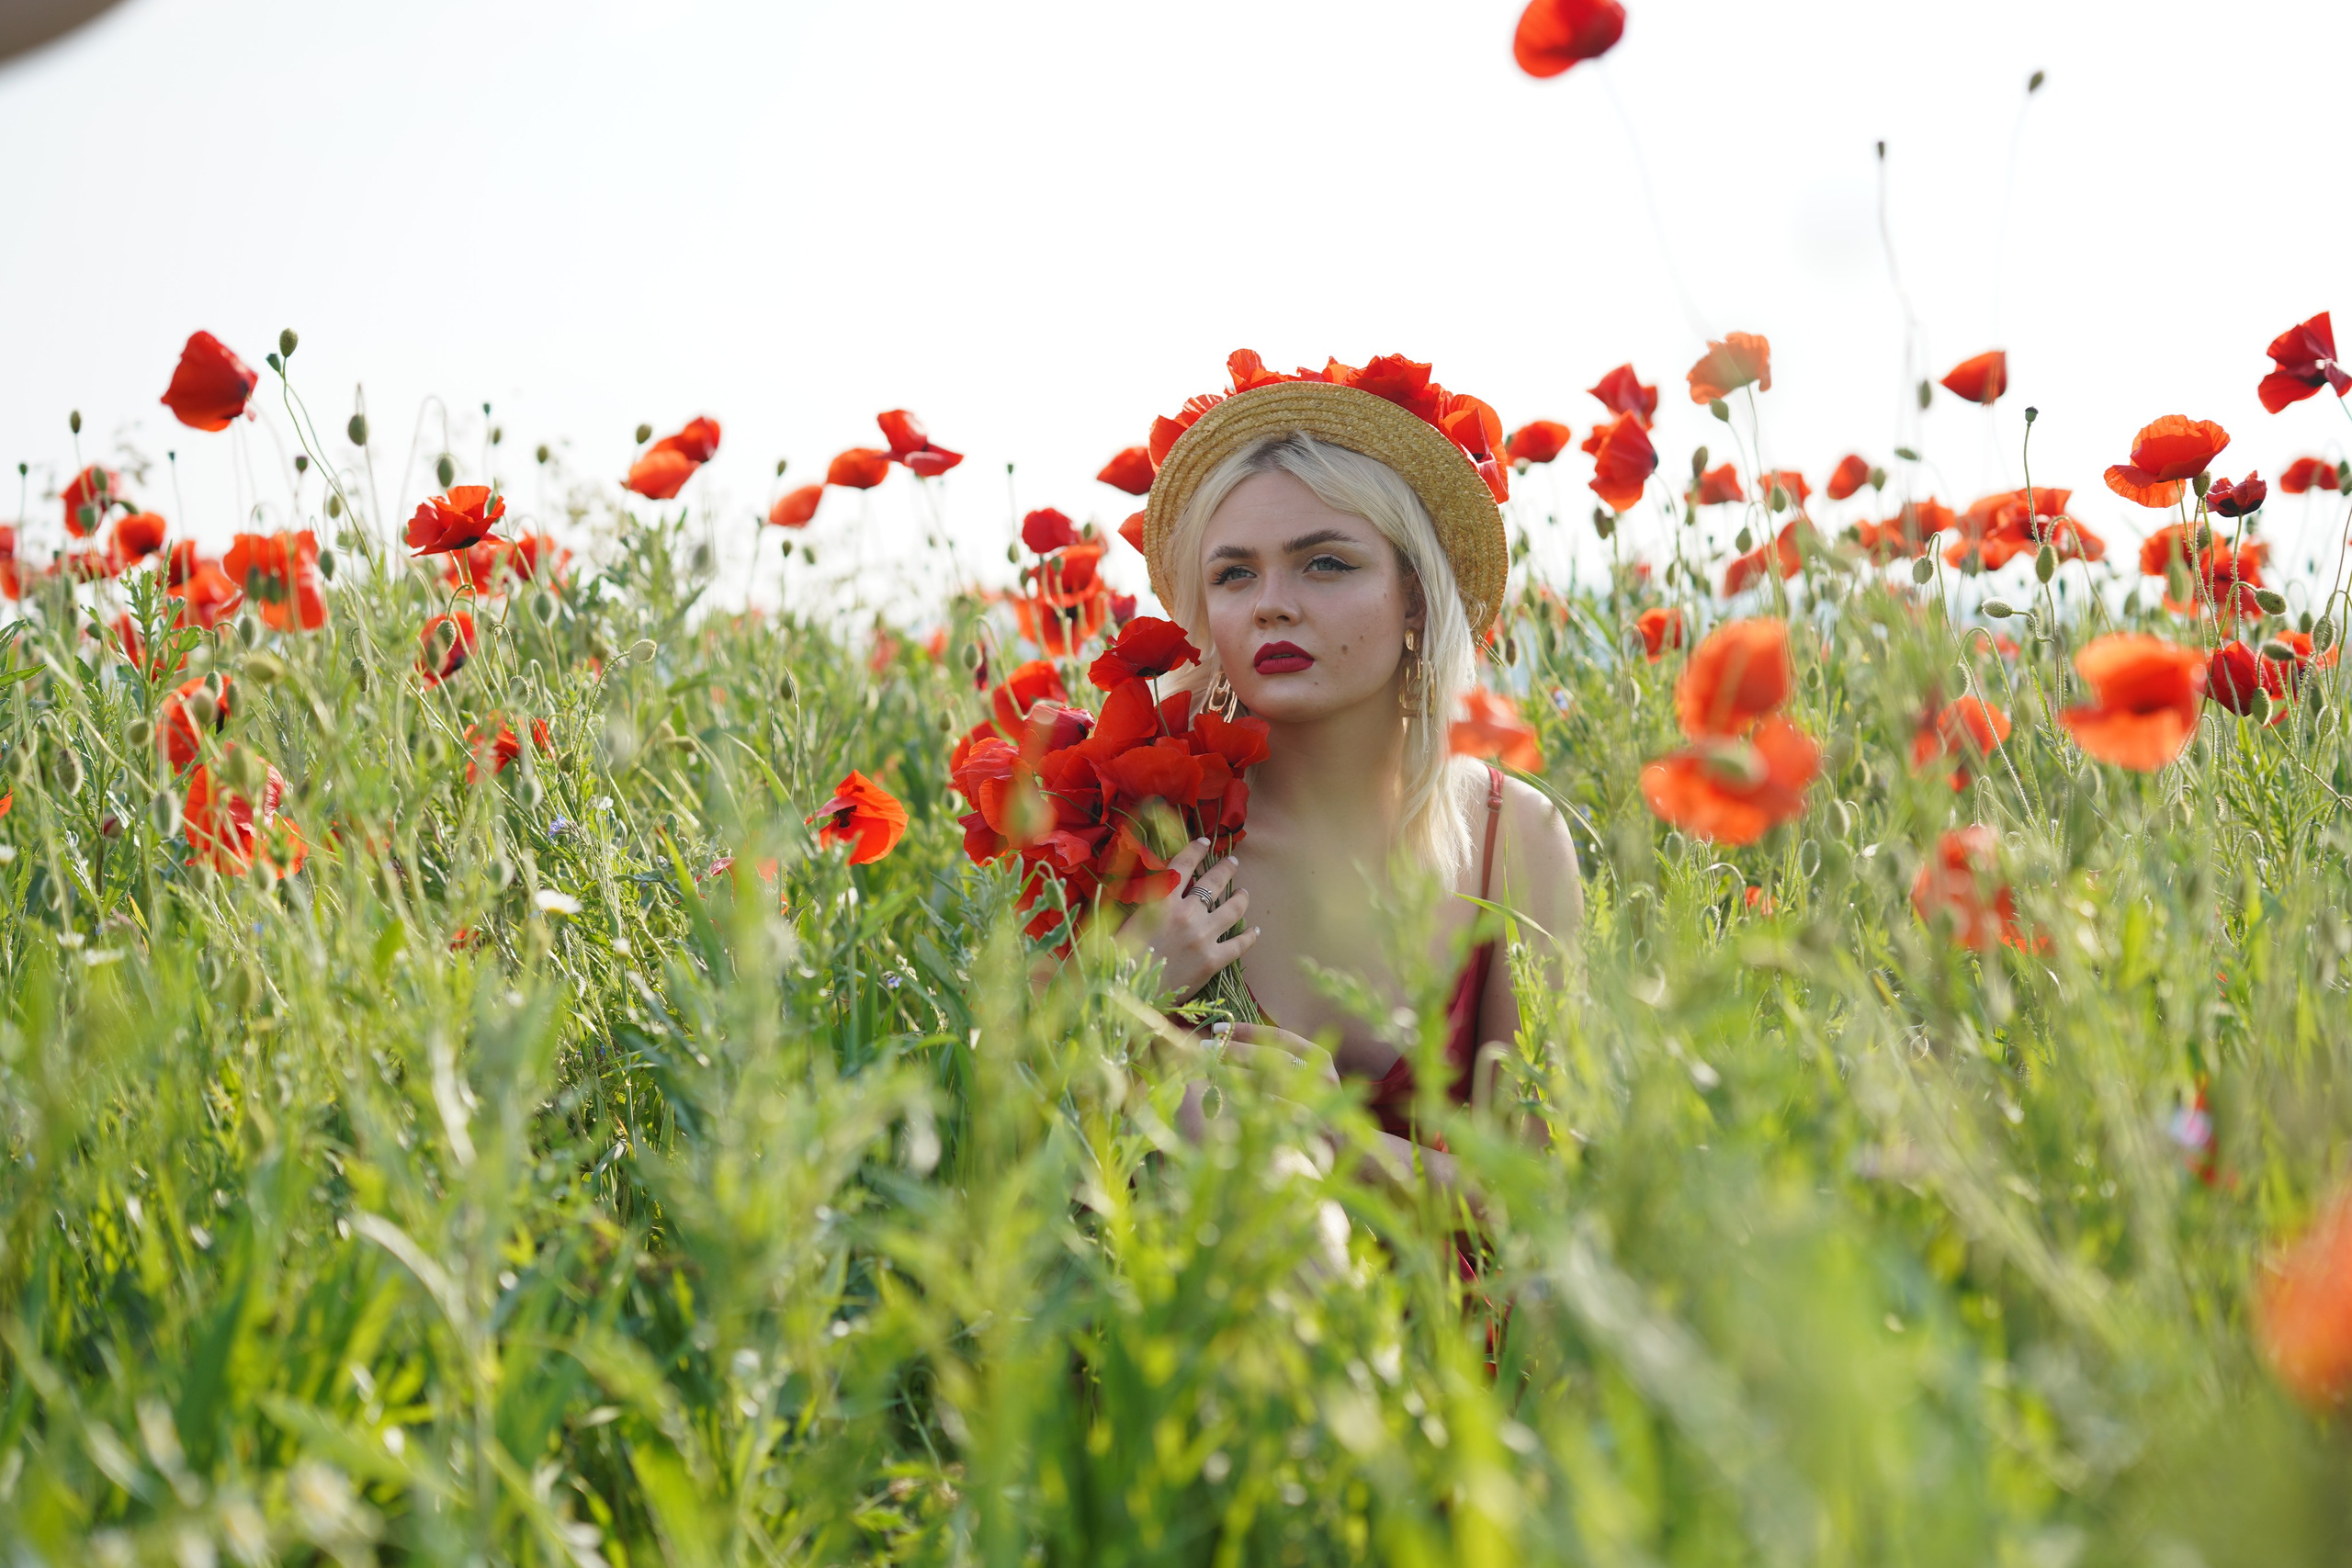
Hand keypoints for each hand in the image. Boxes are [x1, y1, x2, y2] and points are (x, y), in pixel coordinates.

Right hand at [1128, 839, 1258, 1001]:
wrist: (1127, 995)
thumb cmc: (1119, 958)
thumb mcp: (1127, 920)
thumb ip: (1147, 903)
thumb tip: (1159, 889)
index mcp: (1160, 900)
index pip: (1183, 865)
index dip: (1196, 850)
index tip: (1206, 842)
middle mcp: (1185, 914)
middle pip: (1213, 883)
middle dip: (1226, 869)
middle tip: (1233, 862)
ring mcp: (1202, 937)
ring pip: (1233, 909)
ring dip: (1242, 898)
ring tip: (1245, 894)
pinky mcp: (1212, 961)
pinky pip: (1239, 944)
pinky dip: (1249, 936)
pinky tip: (1255, 931)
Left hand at [1180, 1022, 1339, 1142]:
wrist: (1339, 1148)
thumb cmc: (1312, 1108)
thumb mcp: (1300, 1079)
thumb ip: (1273, 1061)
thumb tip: (1228, 1044)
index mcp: (1318, 1056)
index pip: (1278, 1036)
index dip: (1246, 1031)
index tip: (1217, 1027)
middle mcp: (1321, 1075)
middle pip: (1271, 1056)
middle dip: (1235, 1051)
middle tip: (1206, 1048)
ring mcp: (1319, 1100)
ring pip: (1271, 1081)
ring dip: (1237, 1075)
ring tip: (1210, 1069)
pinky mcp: (1312, 1125)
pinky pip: (1277, 1110)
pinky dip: (1252, 1101)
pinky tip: (1229, 1096)